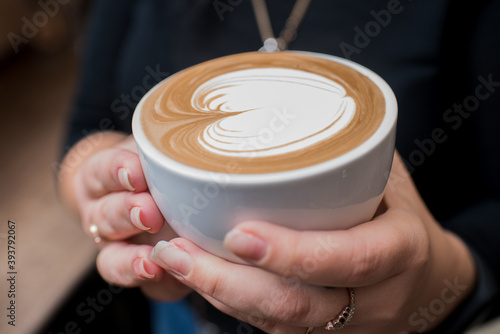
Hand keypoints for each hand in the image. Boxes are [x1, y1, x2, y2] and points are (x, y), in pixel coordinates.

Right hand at [60, 133, 190, 300]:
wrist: (146, 192)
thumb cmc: (159, 165)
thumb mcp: (160, 148)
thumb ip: (172, 146)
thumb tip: (211, 130)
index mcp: (104, 177)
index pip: (101, 171)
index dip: (116, 170)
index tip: (137, 171)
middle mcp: (104, 213)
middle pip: (106, 216)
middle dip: (127, 213)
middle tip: (150, 211)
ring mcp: (118, 247)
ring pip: (111, 257)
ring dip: (131, 258)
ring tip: (152, 260)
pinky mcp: (141, 273)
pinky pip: (142, 284)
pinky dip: (153, 282)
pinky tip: (167, 277)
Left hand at [149, 152, 475, 332]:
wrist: (428, 281)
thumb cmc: (402, 217)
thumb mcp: (391, 179)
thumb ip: (346, 155)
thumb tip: (286, 111)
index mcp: (400, 250)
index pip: (350, 258)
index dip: (293, 253)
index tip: (239, 234)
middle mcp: (374, 298)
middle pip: (298, 306)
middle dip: (230, 282)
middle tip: (177, 248)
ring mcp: (346, 325)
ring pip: (275, 323)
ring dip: (218, 293)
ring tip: (173, 258)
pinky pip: (270, 327)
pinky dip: (230, 302)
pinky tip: (199, 275)